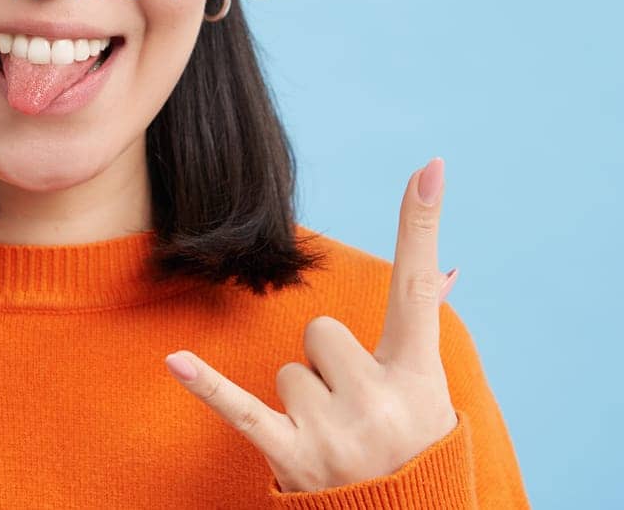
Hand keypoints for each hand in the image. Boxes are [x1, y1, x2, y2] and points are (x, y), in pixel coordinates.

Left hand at [164, 158, 459, 492]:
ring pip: (289, 369)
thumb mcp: (427, 395)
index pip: (417, 287)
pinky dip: (208, 388)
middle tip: (351, 411)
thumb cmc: (410, 452)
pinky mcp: (294, 457)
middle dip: (327, 366)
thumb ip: (422, 329)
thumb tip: (448, 267)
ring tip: (331, 439)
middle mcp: (381, 402)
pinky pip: (241, 408)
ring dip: (301, 401)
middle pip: (319, 330)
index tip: (427, 166)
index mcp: (418, 377)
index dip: (421, 224)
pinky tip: (175, 361)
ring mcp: (336, 431)